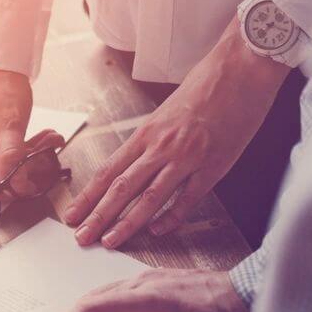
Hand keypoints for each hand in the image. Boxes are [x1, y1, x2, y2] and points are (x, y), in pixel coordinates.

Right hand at [0, 70, 45, 195]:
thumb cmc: (1, 86)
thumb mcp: (11, 122)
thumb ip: (12, 154)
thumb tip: (14, 183)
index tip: (24, 189)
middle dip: (18, 172)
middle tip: (43, 160)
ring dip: (22, 161)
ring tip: (46, 143)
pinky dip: (17, 153)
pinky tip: (37, 142)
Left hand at [63, 23, 289, 247]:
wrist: (240, 69)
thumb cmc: (205, 88)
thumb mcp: (166, 114)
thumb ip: (150, 142)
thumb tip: (132, 166)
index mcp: (146, 134)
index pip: (107, 171)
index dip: (87, 197)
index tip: (71, 216)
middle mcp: (160, 147)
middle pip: (121, 188)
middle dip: (98, 216)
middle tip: (81, 238)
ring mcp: (186, 157)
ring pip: (149, 196)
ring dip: (127, 222)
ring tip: (110, 242)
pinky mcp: (214, 165)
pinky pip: (188, 197)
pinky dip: (172, 217)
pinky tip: (157, 231)